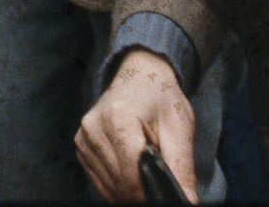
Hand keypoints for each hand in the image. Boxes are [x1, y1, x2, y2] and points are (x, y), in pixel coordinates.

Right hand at [76, 50, 198, 202]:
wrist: (139, 75)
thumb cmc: (161, 98)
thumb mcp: (179, 127)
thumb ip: (182, 166)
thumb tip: (188, 202)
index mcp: (117, 117)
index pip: (133, 171)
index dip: (153, 190)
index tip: (169, 193)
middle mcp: (93, 128)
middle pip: (121, 182)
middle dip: (145, 192)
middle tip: (163, 181)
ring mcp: (83, 138)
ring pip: (110, 186)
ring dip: (132, 190)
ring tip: (147, 168)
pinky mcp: (81, 147)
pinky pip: (100, 182)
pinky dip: (119, 186)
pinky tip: (133, 170)